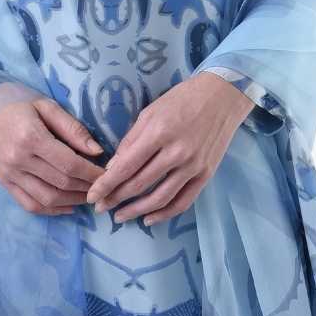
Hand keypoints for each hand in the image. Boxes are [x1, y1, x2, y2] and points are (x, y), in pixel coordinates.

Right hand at [0, 95, 107, 215]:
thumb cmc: (15, 101)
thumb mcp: (46, 105)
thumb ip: (72, 128)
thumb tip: (96, 151)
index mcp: (32, 138)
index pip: (70, 164)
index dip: (92, 173)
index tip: (107, 175)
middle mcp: (19, 160)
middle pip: (61, 183)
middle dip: (86, 188)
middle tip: (102, 187)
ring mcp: (9, 174)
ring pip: (47, 198)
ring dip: (72, 201)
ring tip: (88, 196)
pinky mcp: (3, 182)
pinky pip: (29, 204)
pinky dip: (51, 210)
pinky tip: (67, 207)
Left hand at [85, 73, 253, 225]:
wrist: (222, 96)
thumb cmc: (181, 99)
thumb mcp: (150, 112)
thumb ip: (131, 141)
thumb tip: (113, 168)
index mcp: (159, 132)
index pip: (127, 166)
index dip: (107, 184)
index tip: (93, 197)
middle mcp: (176, 152)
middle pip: (140, 184)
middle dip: (116, 199)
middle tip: (101, 208)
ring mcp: (193, 166)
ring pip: (160, 198)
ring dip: (137, 211)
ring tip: (120, 216)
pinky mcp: (206, 174)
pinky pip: (183, 202)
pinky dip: (165, 214)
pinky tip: (149, 219)